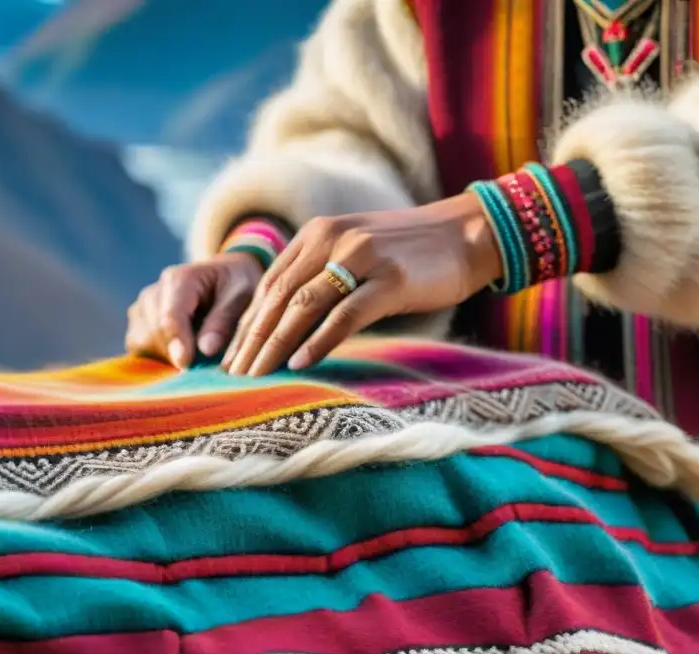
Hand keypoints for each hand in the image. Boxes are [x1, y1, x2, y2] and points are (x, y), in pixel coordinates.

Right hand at [125, 251, 263, 368]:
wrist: (226, 280)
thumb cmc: (238, 286)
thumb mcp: (242, 296)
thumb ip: (224, 320)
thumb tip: (206, 349)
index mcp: (180, 279)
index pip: (170, 317)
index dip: (178, 344)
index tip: (187, 365)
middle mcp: (154, 292)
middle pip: (154, 333)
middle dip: (176, 353)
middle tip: (205, 363)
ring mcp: (142, 309)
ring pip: (143, 343)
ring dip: (167, 356)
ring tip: (197, 353)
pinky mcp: (139, 325)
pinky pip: (140, 349)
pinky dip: (159, 358)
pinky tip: (182, 354)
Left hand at [222, 192, 502, 375]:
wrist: (468, 233)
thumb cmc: (408, 253)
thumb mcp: (354, 253)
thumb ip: (320, 276)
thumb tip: (285, 322)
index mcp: (317, 234)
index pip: (269, 283)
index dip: (246, 322)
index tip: (230, 355)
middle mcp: (332, 240)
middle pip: (279, 296)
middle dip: (252, 338)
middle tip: (234, 374)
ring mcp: (361, 258)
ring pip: (304, 306)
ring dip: (275, 344)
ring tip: (256, 375)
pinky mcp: (390, 280)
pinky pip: (344, 315)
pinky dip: (319, 341)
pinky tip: (300, 363)